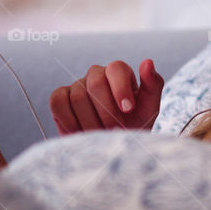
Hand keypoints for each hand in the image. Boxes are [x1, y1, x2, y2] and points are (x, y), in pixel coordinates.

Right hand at [49, 59, 164, 135]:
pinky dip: (69, 120)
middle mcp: (96, 75)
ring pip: (78, 97)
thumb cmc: (134, 125)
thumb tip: (147, 62)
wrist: (115, 147)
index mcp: (119, 73)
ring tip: (101, 135)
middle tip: (115, 130)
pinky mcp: (60, 98)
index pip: (116, 68)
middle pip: (95, 83)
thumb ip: (153, 85)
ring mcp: (77, 86)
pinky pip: (58, 102)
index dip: (121, 89)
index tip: (128, 111)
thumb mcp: (150, 108)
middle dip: (106, 111)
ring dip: (91, 122)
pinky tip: (80, 133)